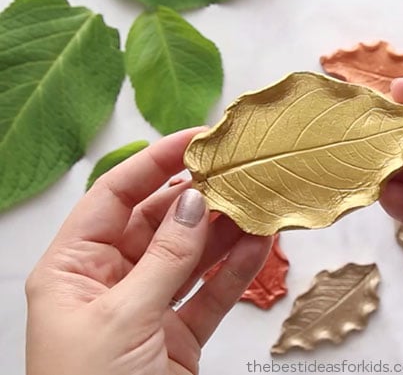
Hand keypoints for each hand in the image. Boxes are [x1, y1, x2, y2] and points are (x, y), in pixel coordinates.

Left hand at [25, 128, 272, 374]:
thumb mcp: (124, 318)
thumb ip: (165, 257)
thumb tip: (193, 202)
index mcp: (73, 268)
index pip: (115, 196)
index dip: (155, 164)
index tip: (195, 140)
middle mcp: (109, 281)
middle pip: (159, 223)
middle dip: (199, 198)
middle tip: (237, 174)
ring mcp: (146, 307)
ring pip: (191, 256)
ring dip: (224, 232)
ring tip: (257, 204)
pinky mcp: (177, 334)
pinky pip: (210, 292)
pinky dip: (235, 270)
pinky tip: (258, 246)